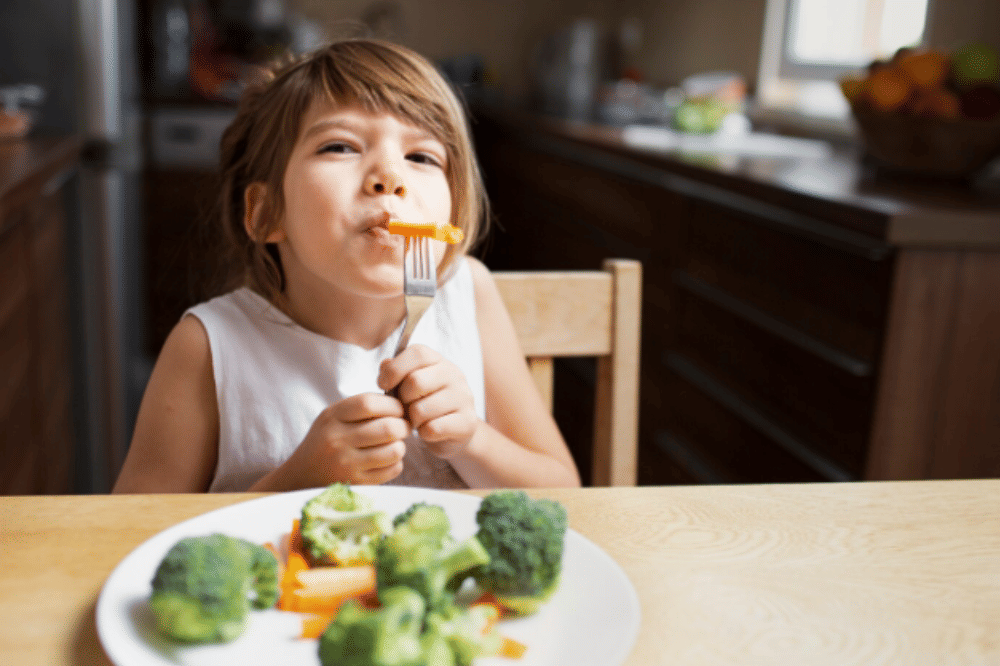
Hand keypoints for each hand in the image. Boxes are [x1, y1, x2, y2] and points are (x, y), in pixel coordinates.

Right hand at [275, 393, 409, 487]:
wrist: (303, 475)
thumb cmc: (325, 440)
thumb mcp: (333, 416)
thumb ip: (361, 406)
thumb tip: (399, 399)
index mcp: (332, 417)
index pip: (370, 404)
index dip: (392, 405)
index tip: (399, 409)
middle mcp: (337, 440)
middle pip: (388, 427)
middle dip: (403, 425)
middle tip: (403, 427)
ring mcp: (346, 464)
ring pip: (394, 450)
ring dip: (400, 446)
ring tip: (394, 444)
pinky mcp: (356, 483)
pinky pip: (391, 470)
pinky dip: (396, 463)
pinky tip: (387, 460)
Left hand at [377, 345, 479, 459]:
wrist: (451, 432)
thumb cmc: (424, 403)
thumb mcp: (406, 385)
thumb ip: (394, 372)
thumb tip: (385, 365)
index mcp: (439, 361)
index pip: (417, 353)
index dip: (395, 368)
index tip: (382, 384)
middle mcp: (455, 375)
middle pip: (416, 382)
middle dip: (402, 399)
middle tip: (405, 406)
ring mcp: (464, 398)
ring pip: (421, 410)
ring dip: (413, 419)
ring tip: (418, 420)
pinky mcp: (468, 422)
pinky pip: (433, 428)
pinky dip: (424, 433)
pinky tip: (428, 430)